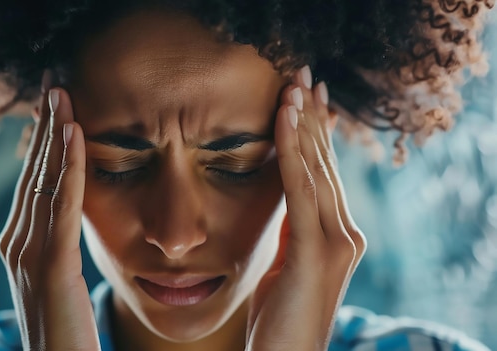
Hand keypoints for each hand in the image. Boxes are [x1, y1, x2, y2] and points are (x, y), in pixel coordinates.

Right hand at [0, 71, 99, 350]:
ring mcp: (28, 254)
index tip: (55, 105)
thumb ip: (58, 245)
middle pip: (31, 172)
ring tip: (62, 92)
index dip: (42, 141)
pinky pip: (62, 205)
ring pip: (43, 180)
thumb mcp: (58, 279)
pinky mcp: (51, 266)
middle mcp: (16, 243)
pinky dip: (68, 167)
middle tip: (54, 83)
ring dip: (53, 133)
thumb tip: (70, 215)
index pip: (32, 181)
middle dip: (43, 125)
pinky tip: (75, 134)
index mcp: (19, 243)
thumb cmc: (65, 330)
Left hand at [246, 67, 366, 350]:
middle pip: (326, 164)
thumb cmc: (279, 318)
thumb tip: (286, 197)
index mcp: (336, 235)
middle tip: (302, 75)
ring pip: (316, 171)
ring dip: (302, 125)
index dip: (317, 133)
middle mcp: (345, 234)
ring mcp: (336, 244)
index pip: (326, 174)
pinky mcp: (315, 253)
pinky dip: (291, 153)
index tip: (306, 98)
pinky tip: (284, 122)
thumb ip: (292, 229)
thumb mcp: (285, 262)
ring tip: (292, 86)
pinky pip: (300, 192)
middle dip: (312, 117)